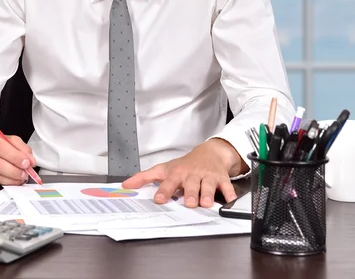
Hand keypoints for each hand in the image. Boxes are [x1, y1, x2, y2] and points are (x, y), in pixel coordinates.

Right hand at [0, 129, 36, 185]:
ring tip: (19, 178)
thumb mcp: (3, 137)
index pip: (0, 147)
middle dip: (14, 171)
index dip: (15, 157)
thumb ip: (19, 146)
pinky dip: (1, 183)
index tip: (26, 163)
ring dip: (10, 180)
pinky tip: (8, 180)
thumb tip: (30, 160)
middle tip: (25, 174)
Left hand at [122, 138, 246, 207]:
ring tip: (206, 203)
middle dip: (190, 193)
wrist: (209, 153)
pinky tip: (230, 199)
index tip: (159, 199)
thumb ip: (145, 177)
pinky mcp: (221, 179)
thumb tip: (126, 185)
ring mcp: (207, 176)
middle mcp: (192, 175)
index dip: (164, 191)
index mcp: (177, 173)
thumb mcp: (164, 168)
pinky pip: (227, 186)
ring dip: (207, 194)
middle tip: (188, 202)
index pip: (169, 182)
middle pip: (191, 185)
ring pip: (208, 186)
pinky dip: (229, 193)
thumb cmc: (185, 164)